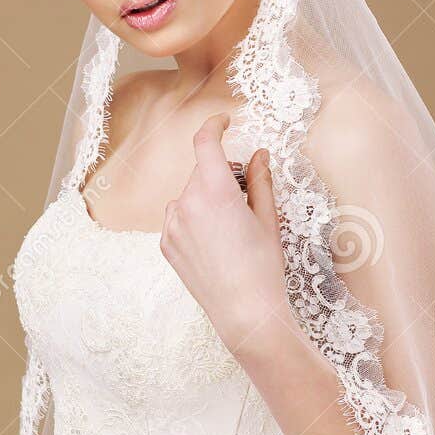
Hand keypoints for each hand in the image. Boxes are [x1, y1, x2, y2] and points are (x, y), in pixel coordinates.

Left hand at [160, 114, 296, 356]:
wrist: (244, 311)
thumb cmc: (262, 266)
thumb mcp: (268, 219)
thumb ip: (260, 180)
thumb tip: (258, 154)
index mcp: (214, 190)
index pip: (205, 142)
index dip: (214, 126)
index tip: (224, 123)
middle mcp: (186, 203)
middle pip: (201, 172)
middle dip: (221, 176)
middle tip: (245, 199)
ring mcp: (172, 225)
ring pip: (188, 195)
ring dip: (205, 199)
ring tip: (229, 230)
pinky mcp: (166, 244)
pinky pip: (179, 218)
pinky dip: (193, 220)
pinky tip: (214, 244)